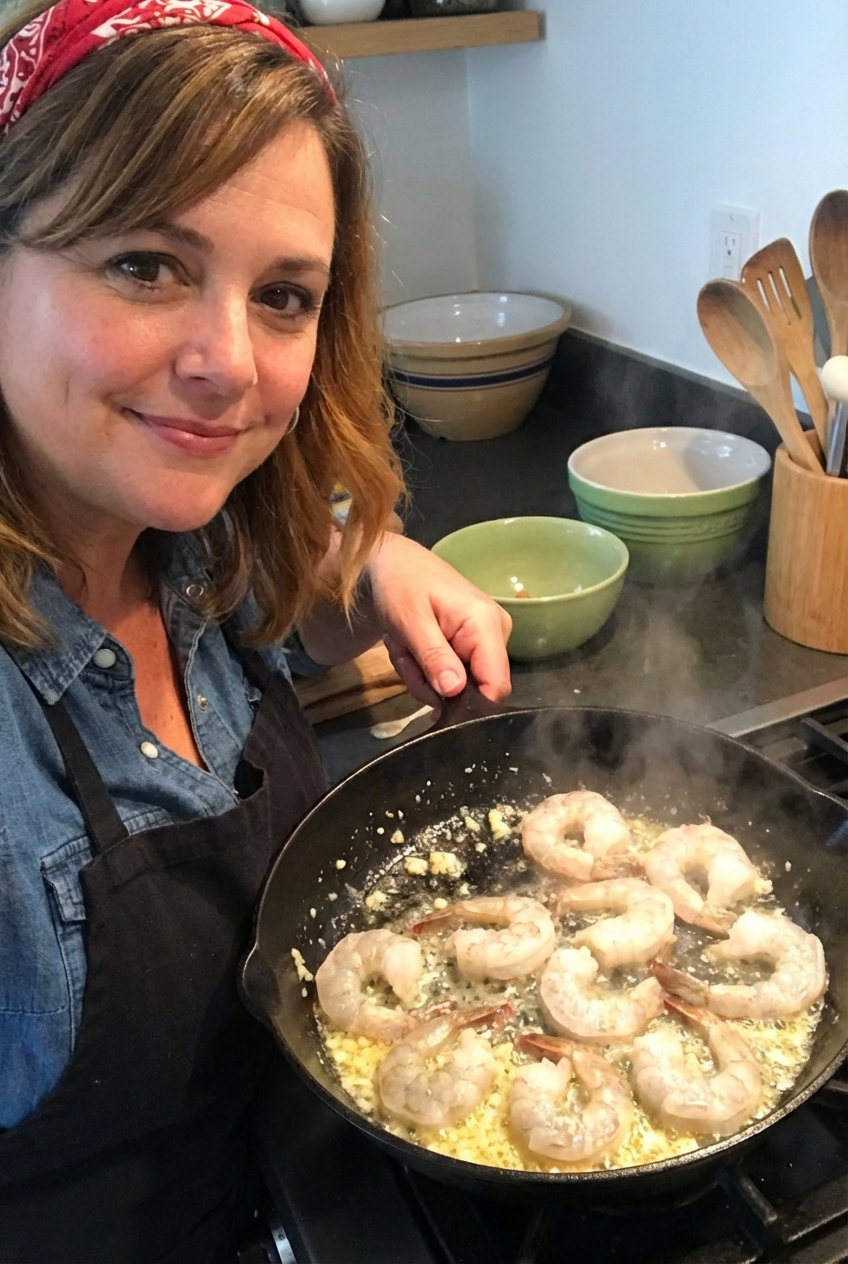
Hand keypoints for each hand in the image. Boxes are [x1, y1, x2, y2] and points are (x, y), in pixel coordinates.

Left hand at [366, 534, 511, 704]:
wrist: (393, 563)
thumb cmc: (400, 584)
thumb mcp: (410, 621)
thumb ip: (434, 656)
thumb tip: (455, 692)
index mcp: (486, 624)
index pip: (496, 685)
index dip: (467, 704)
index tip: (431, 695)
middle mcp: (496, 634)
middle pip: (472, 690)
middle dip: (430, 682)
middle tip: (404, 656)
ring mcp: (485, 640)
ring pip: (456, 686)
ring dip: (421, 674)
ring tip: (404, 645)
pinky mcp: (472, 645)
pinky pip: (450, 675)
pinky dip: (424, 668)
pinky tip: (412, 646)